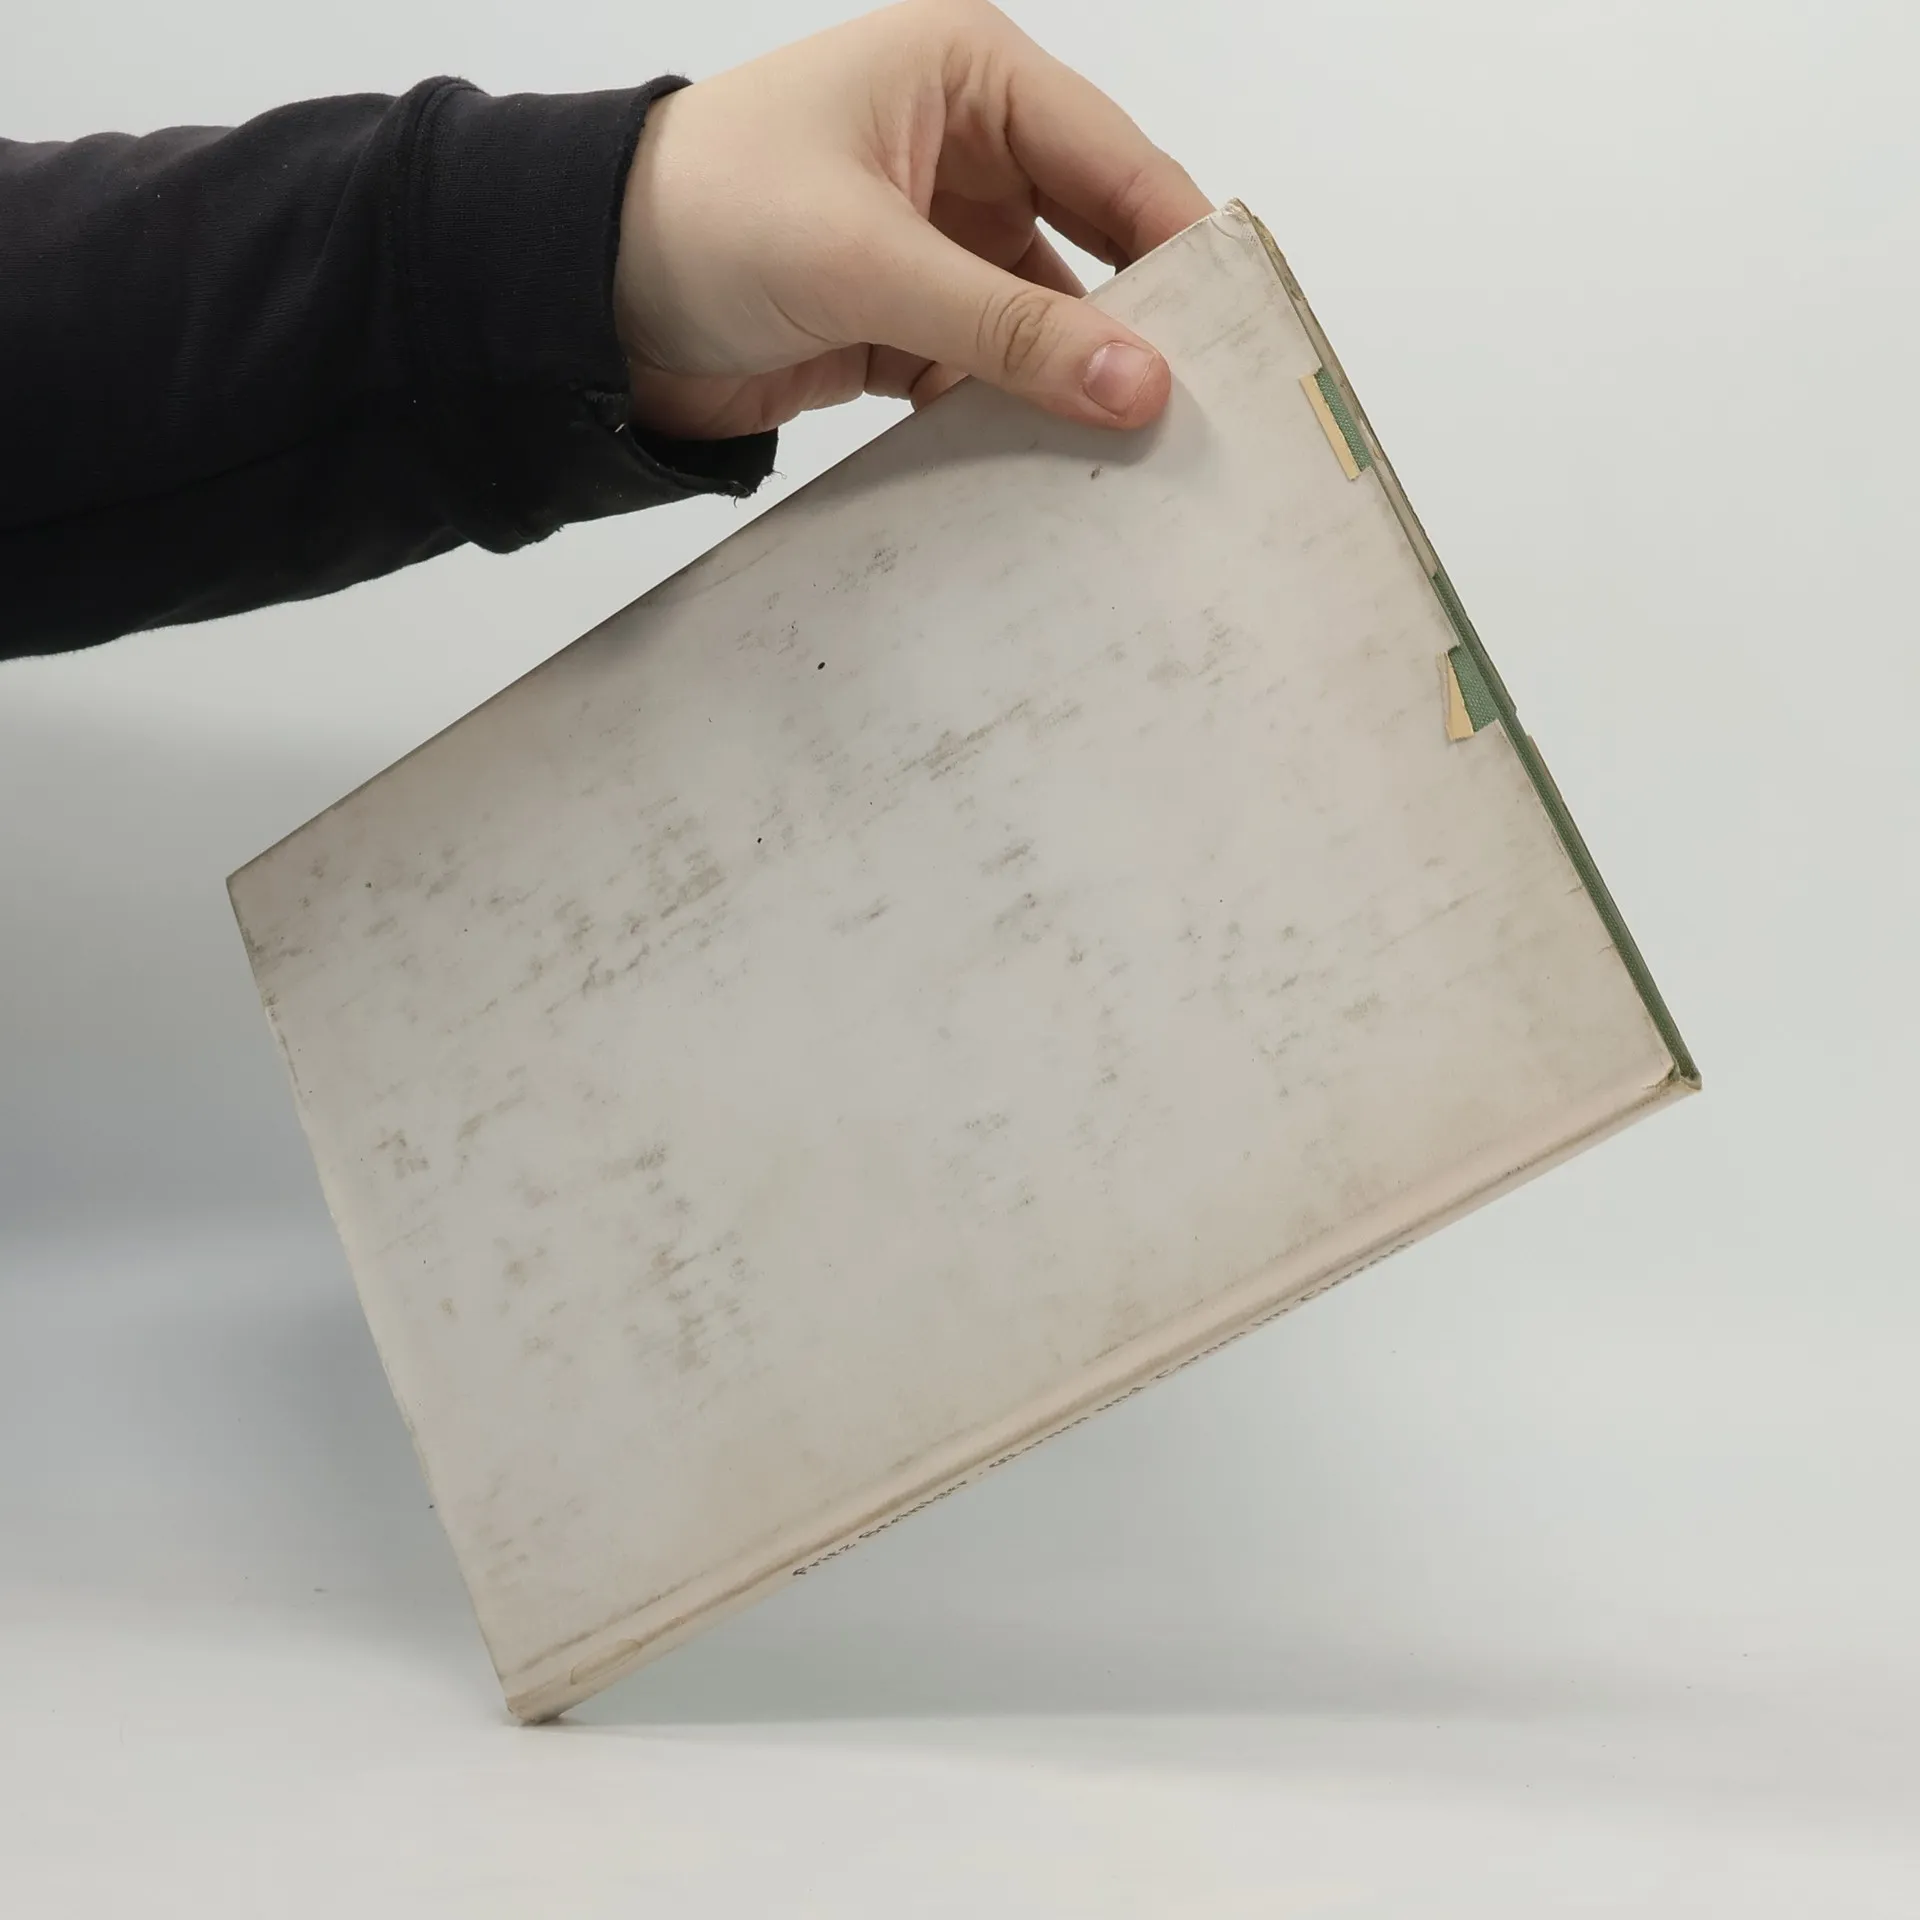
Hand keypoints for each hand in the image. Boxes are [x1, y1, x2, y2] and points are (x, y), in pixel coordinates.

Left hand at [614, 0, 1210, 441]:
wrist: (577, 302)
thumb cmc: (698, 217)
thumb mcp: (868, 260)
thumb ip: (1008, 328)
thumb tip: (1138, 385)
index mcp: (967, 77)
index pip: (1116, 159)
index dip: (1183, 244)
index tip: (1245, 331)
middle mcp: (965, 152)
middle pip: (1094, 243)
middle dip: (1140, 324)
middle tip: (1205, 408)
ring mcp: (937, 243)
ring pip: (1044, 320)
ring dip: (1075, 385)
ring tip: (1138, 458)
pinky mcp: (905, 322)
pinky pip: (989, 372)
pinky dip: (1013, 417)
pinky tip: (1053, 468)